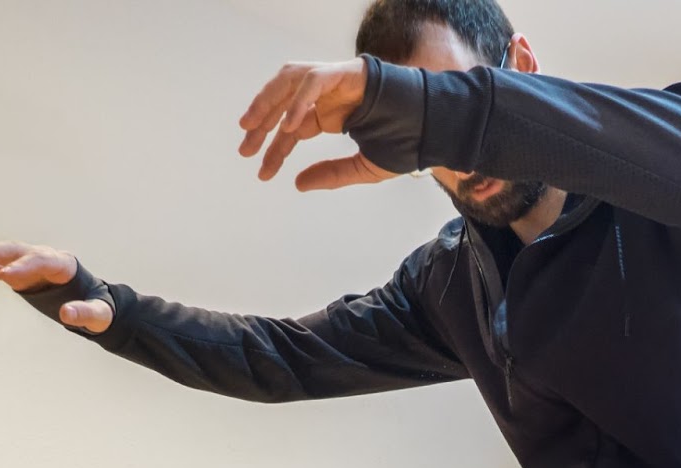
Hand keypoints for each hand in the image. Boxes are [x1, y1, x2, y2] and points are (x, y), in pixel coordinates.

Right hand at [0, 241, 112, 332]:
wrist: (93, 303)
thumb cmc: (98, 307)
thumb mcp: (98, 315)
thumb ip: (86, 313)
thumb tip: (67, 314)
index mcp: (63, 265)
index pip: (40, 261)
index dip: (23, 268)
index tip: (5, 277)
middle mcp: (44, 258)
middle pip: (16, 251)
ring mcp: (30, 264)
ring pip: (3, 256)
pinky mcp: (20, 274)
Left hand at [238, 59, 398, 190]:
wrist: (435, 129)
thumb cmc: (407, 144)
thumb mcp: (362, 168)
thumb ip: (331, 175)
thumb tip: (297, 184)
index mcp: (329, 114)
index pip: (291, 127)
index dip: (274, 148)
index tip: (261, 170)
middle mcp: (328, 95)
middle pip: (282, 100)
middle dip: (260, 121)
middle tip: (245, 147)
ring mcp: (336, 79)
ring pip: (290, 80)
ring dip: (268, 100)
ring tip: (252, 125)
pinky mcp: (348, 71)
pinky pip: (315, 79)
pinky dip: (300, 99)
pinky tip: (290, 125)